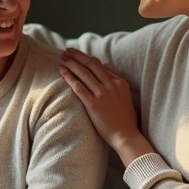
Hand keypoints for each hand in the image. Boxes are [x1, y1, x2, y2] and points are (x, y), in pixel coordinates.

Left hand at [58, 48, 153, 164]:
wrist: (126, 136)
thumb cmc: (125, 119)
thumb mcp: (125, 95)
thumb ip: (115, 79)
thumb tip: (106, 65)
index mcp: (119, 82)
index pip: (99, 65)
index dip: (86, 58)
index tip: (76, 55)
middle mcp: (111, 85)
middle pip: (91, 64)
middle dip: (77, 56)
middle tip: (66, 51)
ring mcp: (102, 94)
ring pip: (84, 73)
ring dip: (71, 64)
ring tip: (62, 58)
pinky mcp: (93, 105)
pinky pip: (78, 87)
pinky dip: (69, 78)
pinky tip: (62, 72)